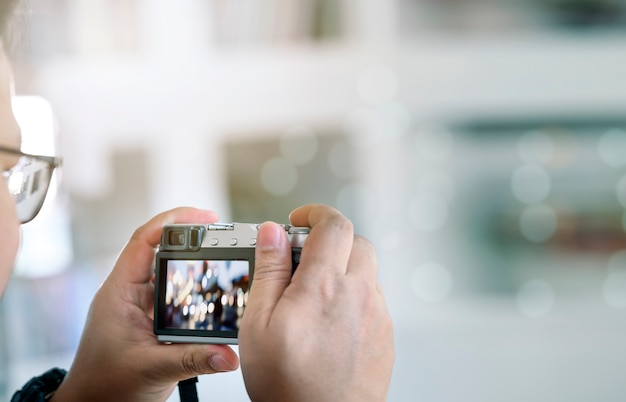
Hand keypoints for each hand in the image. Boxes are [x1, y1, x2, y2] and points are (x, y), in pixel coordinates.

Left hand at [52, 207, 239, 401]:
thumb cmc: (105, 387)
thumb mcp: (152, 370)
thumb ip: (193, 360)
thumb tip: (228, 354)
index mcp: (119, 293)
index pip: (144, 241)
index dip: (173, 221)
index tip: (204, 217)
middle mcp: (129, 293)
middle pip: (159, 249)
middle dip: (190, 236)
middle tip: (220, 232)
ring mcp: (138, 305)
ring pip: (168, 271)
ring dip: (192, 261)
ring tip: (220, 255)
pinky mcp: (148, 318)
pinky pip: (172, 292)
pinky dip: (191, 286)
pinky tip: (209, 288)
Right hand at [239, 204, 393, 401]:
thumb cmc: (287, 384)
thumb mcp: (258, 324)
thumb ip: (268, 270)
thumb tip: (272, 232)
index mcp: (324, 286)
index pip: (333, 225)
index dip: (315, 214)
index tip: (298, 221)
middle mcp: (359, 295)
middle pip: (356, 242)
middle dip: (330, 241)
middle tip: (303, 259)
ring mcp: (378, 315)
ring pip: (366, 271)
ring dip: (342, 269)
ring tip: (314, 297)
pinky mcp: (385, 335)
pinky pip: (373, 299)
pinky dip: (354, 295)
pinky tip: (330, 322)